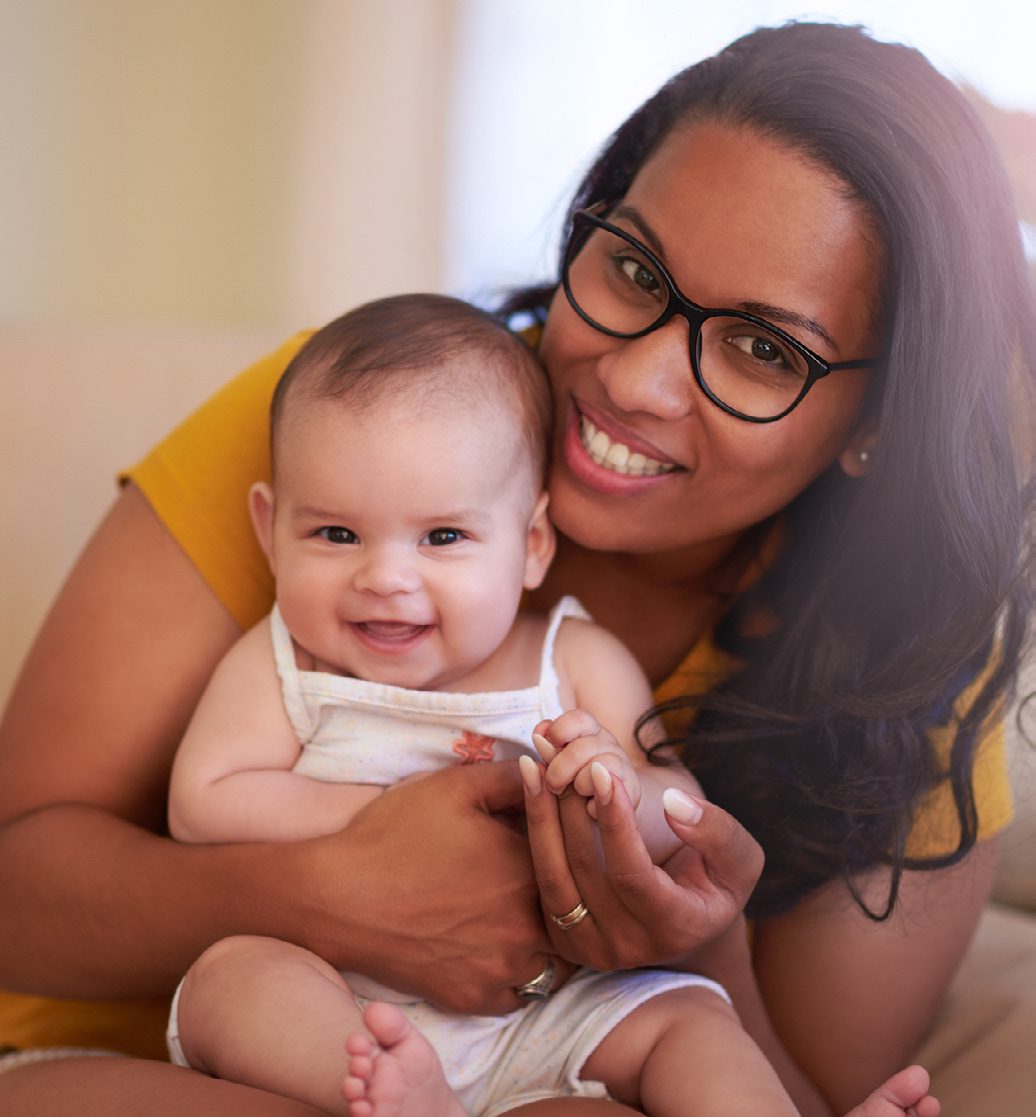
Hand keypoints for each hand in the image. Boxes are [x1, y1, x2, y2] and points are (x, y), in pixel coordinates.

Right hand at [297, 761, 557, 1014]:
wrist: (339, 896)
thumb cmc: (395, 834)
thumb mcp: (455, 787)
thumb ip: (512, 778)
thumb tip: (551, 772)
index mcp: (528, 868)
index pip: (574, 861)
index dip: (569, 851)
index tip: (558, 844)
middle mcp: (527, 923)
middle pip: (574, 916)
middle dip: (568, 898)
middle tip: (550, 884)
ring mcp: (504, 967)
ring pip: (557, 961)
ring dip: (552, 940)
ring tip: (530, 917)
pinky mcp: (477, 998)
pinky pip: (523, 994)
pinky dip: (521, 974)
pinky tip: (503, 948)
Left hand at [519, 756, 762, 974]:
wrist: (686, 919)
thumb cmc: (716, 880)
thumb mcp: (740, 858)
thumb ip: (717, 831)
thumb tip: (673, 803)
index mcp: (673, 928)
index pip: (633, 875)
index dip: (616, 822)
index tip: (603, 771)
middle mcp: (628, 947)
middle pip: (585, 872)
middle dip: (570, 808)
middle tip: (559, 757)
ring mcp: (591, 948)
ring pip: (553, 877)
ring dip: (541, 817)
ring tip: (535, 766)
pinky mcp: (563, 939)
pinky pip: (542, 883)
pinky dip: (535, 834)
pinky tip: (532, 792)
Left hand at [532, 710, 640, 816]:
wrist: (614, 802)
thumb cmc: (578, 775)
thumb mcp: (560, 758)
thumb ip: (548, 746)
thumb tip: (538, 734)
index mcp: (588, 729)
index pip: (577, 718)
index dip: (560, 731)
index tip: (551, 746)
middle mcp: (607, 742)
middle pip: (580, 748)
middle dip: (560, 770)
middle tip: (554, 785)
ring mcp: (622, 763)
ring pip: (597, 768)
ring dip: (580, 785)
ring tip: (578, 792)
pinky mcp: (633, 790)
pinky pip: (610, 794)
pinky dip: (595, 804)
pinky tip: (590, 807)